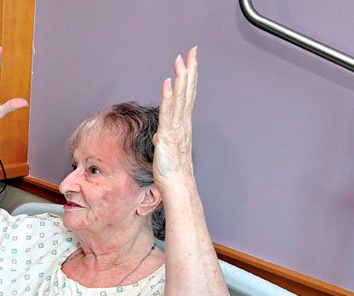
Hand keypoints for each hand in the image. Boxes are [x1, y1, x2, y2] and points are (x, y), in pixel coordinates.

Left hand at [153, 47, 197, 192]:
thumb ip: (165, 139)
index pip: (186, 97)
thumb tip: (161, 135)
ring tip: (181, 60)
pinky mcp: (169, 135)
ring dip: (181, 78)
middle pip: (188, 92)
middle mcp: (183, 124)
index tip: (189, 62)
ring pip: (181, 98)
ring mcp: (177, 128)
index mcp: (182, 126)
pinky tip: (169, 83)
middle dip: (189, 70)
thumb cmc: (172, 172)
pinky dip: (169, 97)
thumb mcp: (166, 151)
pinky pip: (169, 112)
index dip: (188, 78)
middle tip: (192, 51)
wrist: (177, 186)